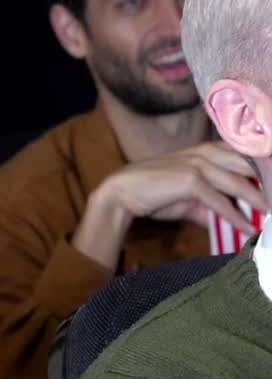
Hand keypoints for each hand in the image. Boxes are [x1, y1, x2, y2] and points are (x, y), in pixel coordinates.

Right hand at [101, 142, 265, 232]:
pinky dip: (235, 216)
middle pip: (248, 164)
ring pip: (238, 181)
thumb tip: (234, 222)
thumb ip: (212, 206)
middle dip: (266, 181)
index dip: (263, 168)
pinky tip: (247, 228)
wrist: (122, 192)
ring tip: (271, 214)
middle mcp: (206, 152)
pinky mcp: (190, 180)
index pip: (245, 155)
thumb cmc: (155, 192)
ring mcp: (198, 164)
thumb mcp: (190, 198)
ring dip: (258, 200)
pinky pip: (220, 200)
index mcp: (208, 150)